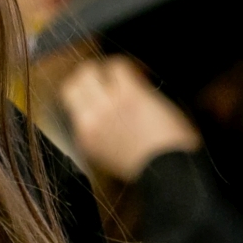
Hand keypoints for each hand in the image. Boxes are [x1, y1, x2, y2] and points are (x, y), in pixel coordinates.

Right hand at [60, 56, 200, 181]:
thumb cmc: (149, 170)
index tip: (100, 94)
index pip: (71, 105)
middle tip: (107, 80)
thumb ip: (101, 135)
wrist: (171, 175)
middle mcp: (89, 119)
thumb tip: (105, 115)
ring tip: (126, 78)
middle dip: (88, 80)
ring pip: (89, 70)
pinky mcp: (129, 94)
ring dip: (107, 71)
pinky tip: (142, 76)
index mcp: (85, 138)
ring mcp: (106, 105)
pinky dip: (130, 68)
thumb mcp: (112, 157)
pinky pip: (118, 66)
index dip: (87, 96)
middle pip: (72, 84)